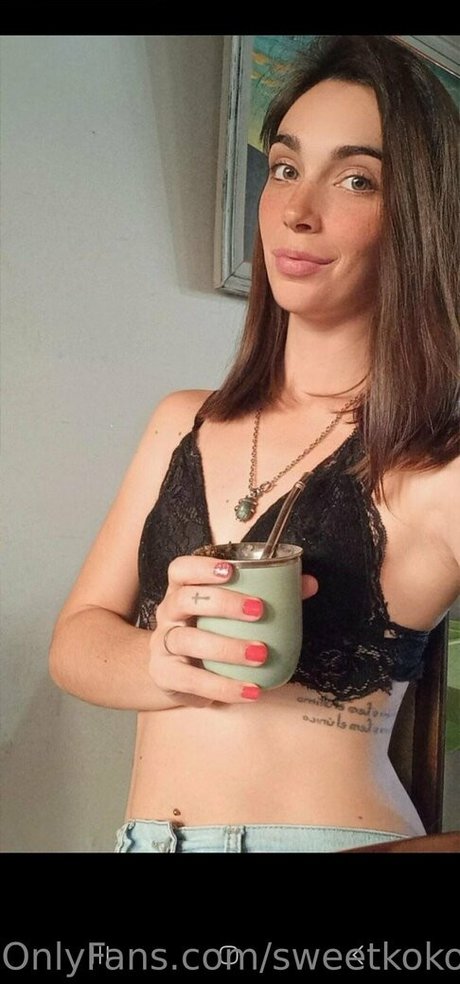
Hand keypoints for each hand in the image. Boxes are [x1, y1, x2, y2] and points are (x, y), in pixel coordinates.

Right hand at [148, 557, 318, 707]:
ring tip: (260, 653)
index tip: (231, 571)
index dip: (202, 567)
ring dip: (226, 647)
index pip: (180, 569)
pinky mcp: (165, 675)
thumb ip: (270, 594)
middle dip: (222, 603)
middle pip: (185, 599)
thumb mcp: (230, 613)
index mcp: (182, 590)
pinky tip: (251, 690)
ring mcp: (163, 644)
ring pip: (187, 639)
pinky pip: (191, 680)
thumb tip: (309, 583)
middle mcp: (168, 613)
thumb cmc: (209, 633)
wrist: (173, 674)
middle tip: (259, 611)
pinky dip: (223, 686)